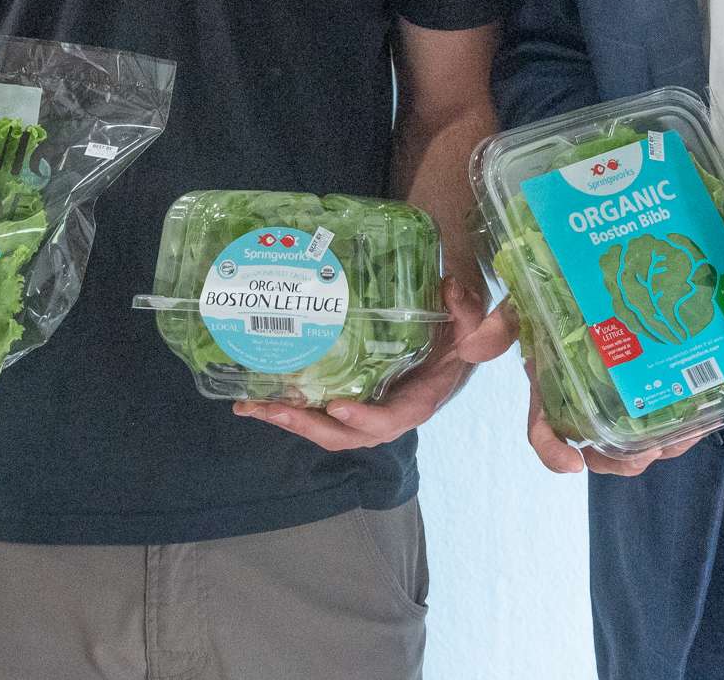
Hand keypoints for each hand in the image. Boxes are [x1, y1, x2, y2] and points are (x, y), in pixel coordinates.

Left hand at [234, 276, 488, 450]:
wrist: (450, 336)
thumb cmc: (460, 330)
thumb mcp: (471, 320)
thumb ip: (470, 311)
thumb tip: (451, 288)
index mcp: (418, 399)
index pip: (392, 419)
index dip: (365, 418)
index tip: (337, 407)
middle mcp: (388, 412)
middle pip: (346, 434)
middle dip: (308, 426)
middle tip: (272, 409)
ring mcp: (366, 408)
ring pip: (325, 427)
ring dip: (289, 420)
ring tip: (251, 407)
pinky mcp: (350, 397)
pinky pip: (318, 411)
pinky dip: (290, 408)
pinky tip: (259, 396)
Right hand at [455, 300, 701, 477]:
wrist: (607, 262)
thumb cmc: (562, 288)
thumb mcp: (529, 301)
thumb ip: (504, 322)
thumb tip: (472, 348)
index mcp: (554, 389)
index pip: (546, 431)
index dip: (554, 453)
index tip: (573, 464)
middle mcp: (588, 400)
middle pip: (598, 450)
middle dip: (617, 461)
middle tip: (639, 453)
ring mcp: (624, 396)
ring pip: (636, 441)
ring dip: (653, 449)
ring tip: (671, 439)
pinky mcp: (657, 386)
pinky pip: (672, 418)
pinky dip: (684, 427)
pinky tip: (697, 420)